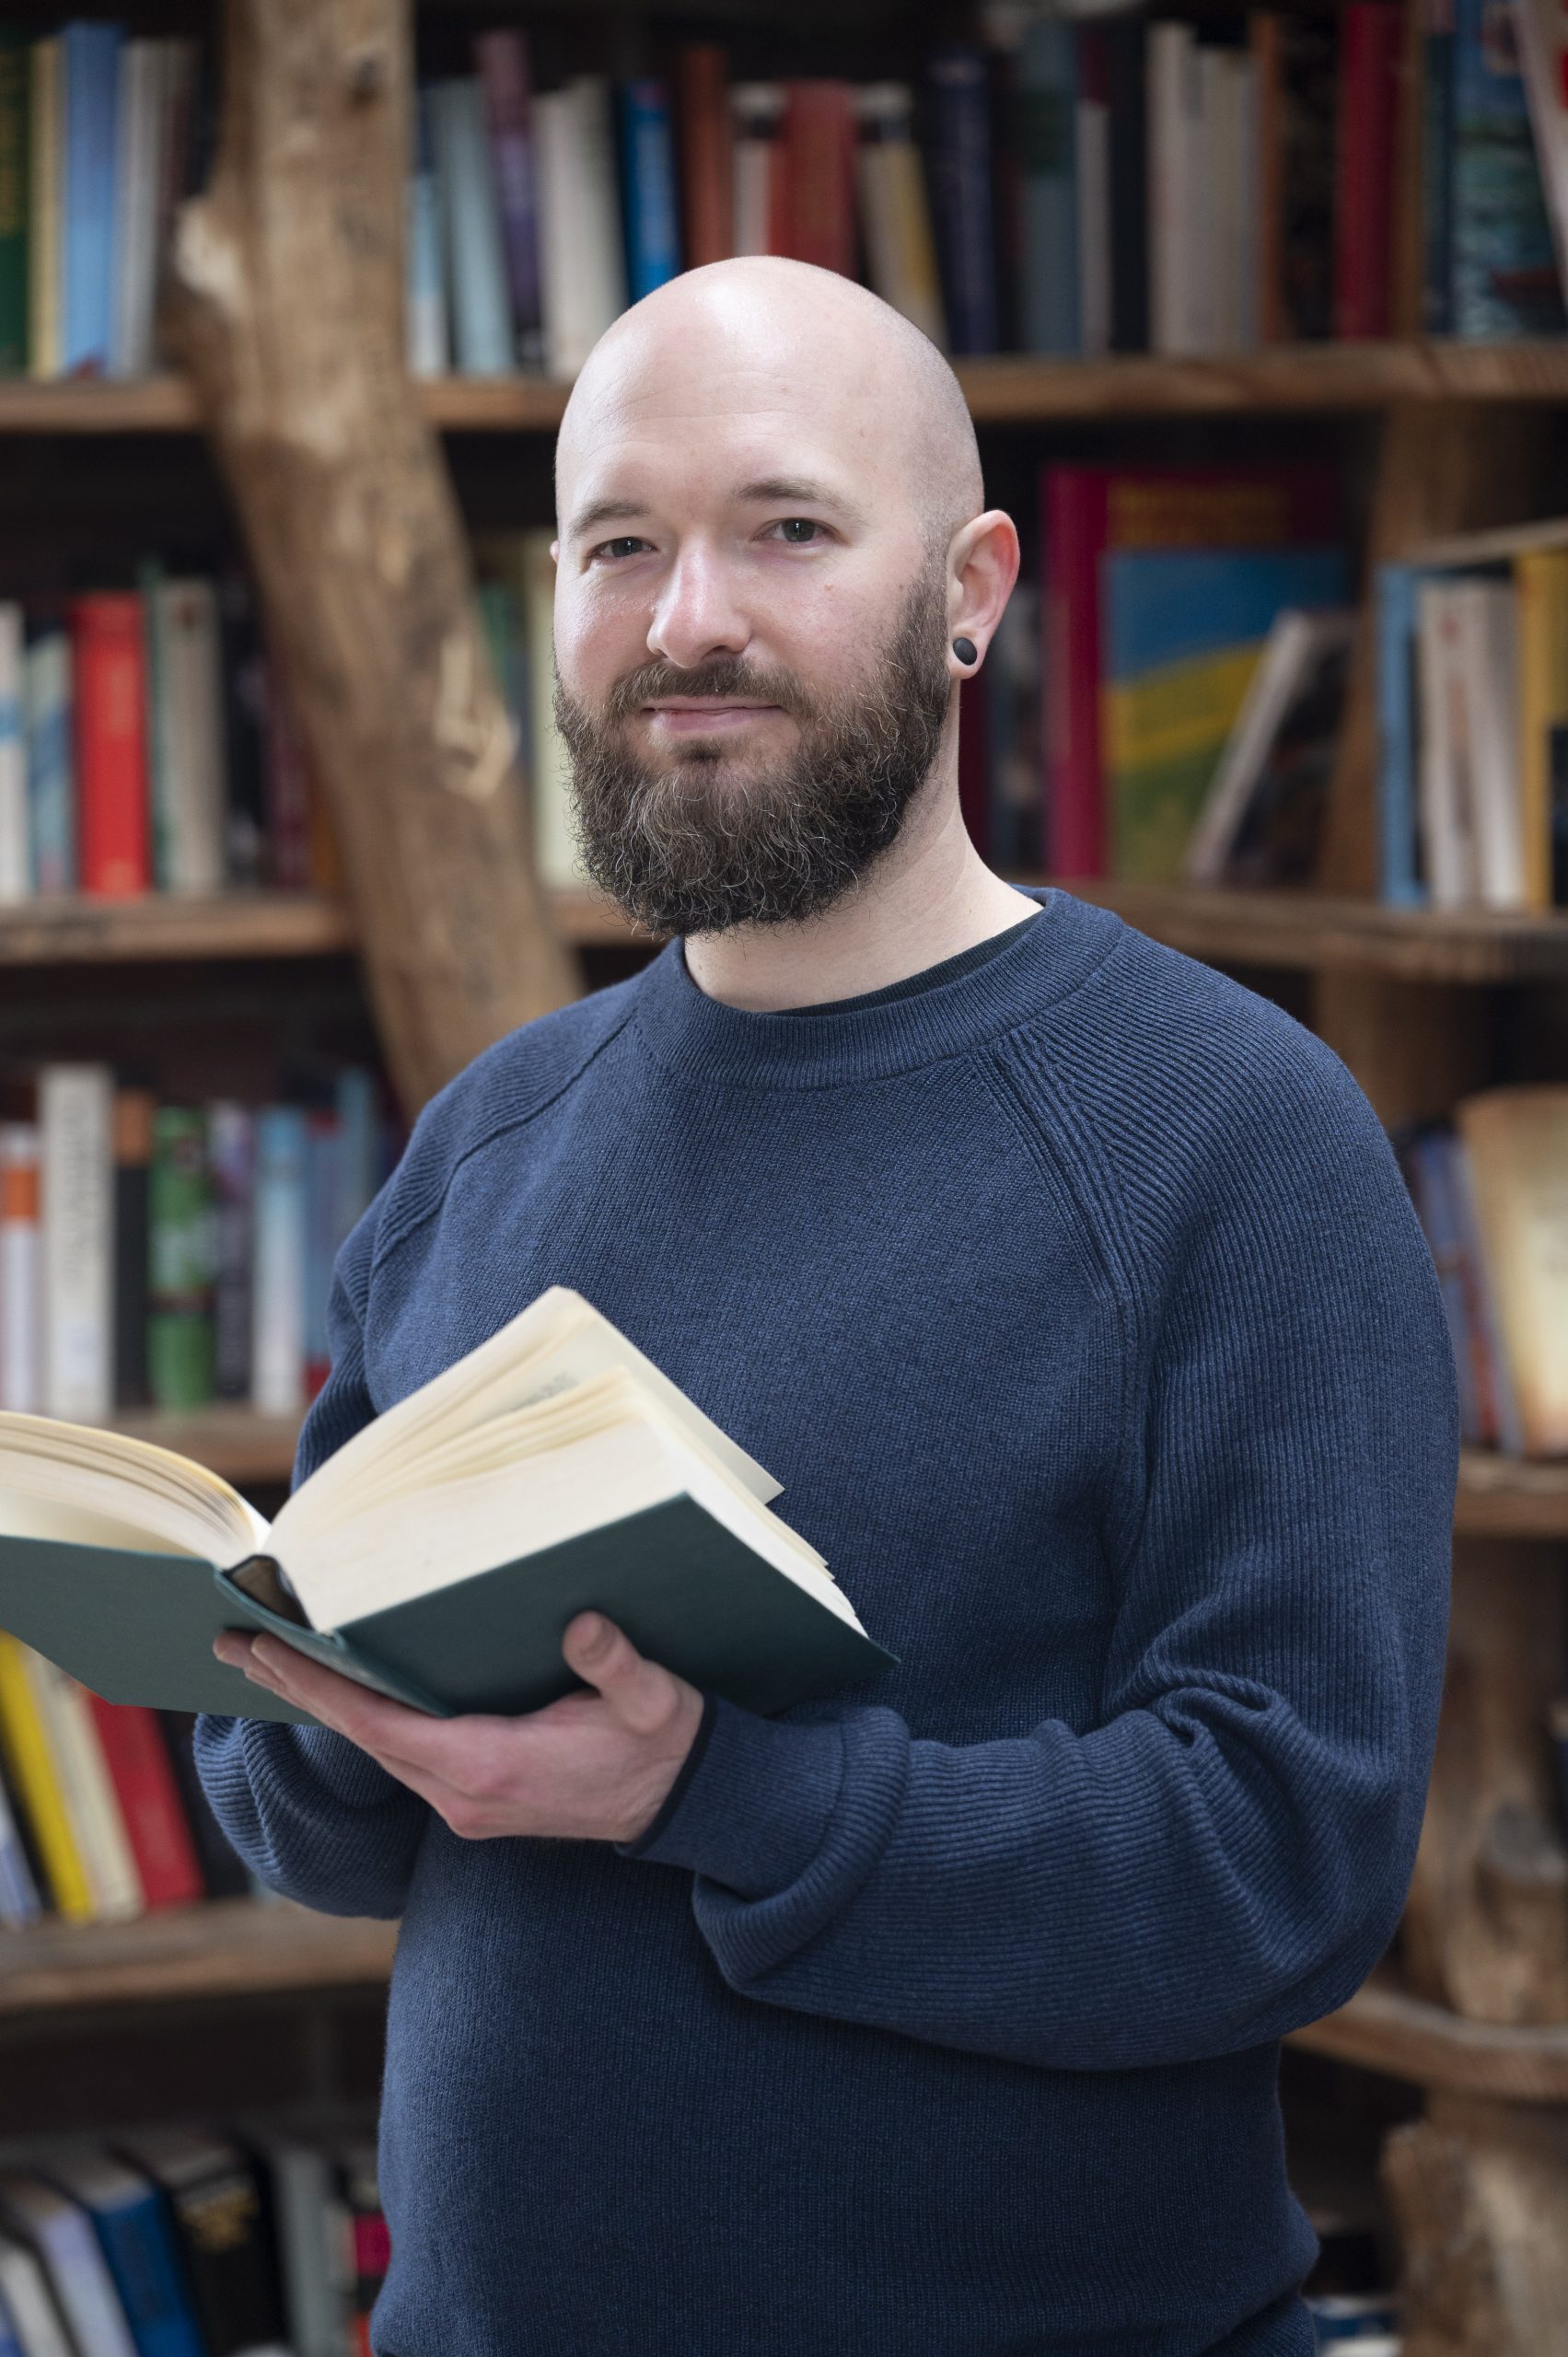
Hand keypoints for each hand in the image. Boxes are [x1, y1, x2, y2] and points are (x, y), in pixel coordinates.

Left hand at [211, 1613, 705, 1844]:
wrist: (686, 1803)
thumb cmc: (666, 1744)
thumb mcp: (654, 1700)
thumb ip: (615, 1666)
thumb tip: (582, 1625)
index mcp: (493, 1769)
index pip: (384, 1725)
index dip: (323, 1689)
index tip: (271, 1653)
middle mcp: (465, 1797)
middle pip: (362, 1737)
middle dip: (299, 1689)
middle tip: (234, 1643)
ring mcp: (467, 1805)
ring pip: (377, 1748)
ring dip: (324, 1703)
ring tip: (270, 1659)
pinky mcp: (476, 1799)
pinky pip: (401, 1754)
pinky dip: (362, 1719)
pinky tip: (341, 1691)